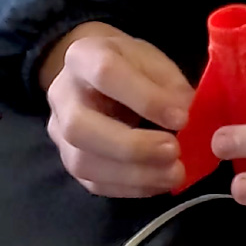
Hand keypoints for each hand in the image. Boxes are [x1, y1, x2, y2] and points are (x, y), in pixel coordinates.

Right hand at [41, 22, 195, 196]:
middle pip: (80, 127)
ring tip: (174, 173)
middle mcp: (61, 95)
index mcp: (82, 57)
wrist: (96, 76)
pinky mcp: (68, 160)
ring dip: (134, 175)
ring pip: (82, 162)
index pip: (105, 74)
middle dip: (131, 146)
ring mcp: (59, 132)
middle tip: (174, 152)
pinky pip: (93, 183)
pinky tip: (159, 182)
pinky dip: (130, 188)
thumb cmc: (129, 65)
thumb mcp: (152, 59)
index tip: (182, 118)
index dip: (145, 98)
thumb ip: (168, 84)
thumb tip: (186, 114)